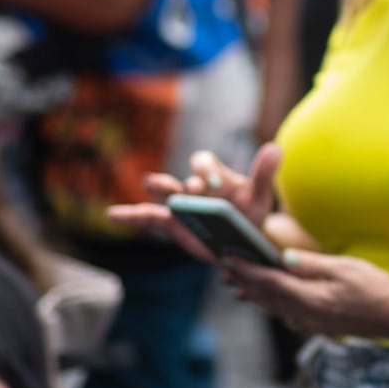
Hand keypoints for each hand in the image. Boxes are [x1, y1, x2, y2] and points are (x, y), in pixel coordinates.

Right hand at [107, 144, 281, 261]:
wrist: (243, 239)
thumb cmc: (251, 213)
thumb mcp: (260, 197)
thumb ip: (264, 174)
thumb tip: (275, 148)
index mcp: (213, 175)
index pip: (205, 164)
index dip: (207, 171)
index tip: (214, 184)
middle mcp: (193, 186)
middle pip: (180, 178)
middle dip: (181, 184)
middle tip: (189, 192)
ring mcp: (180, 205)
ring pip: (164, 195)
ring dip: (158, 189)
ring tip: (150, 184)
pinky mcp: (171, 224)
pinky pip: (149, 218)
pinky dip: (130, 216)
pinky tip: (113, 214)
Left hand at [220, 249, 388, 339]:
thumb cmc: (375, 289)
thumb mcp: (346, 269)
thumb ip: (312, 265)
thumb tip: (284, 258)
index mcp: (310, 298)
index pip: (269, 282)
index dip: (247, 270)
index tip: (229, 258)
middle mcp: (305, 314)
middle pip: (266, 297)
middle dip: (243, 283)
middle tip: (223, 271)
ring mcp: (311, 322)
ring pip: (274, 308)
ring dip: (253, 296)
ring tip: (235, 286)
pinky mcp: (318, 325)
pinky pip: (287, 314)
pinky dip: (271, 305)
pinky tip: (267, 302)